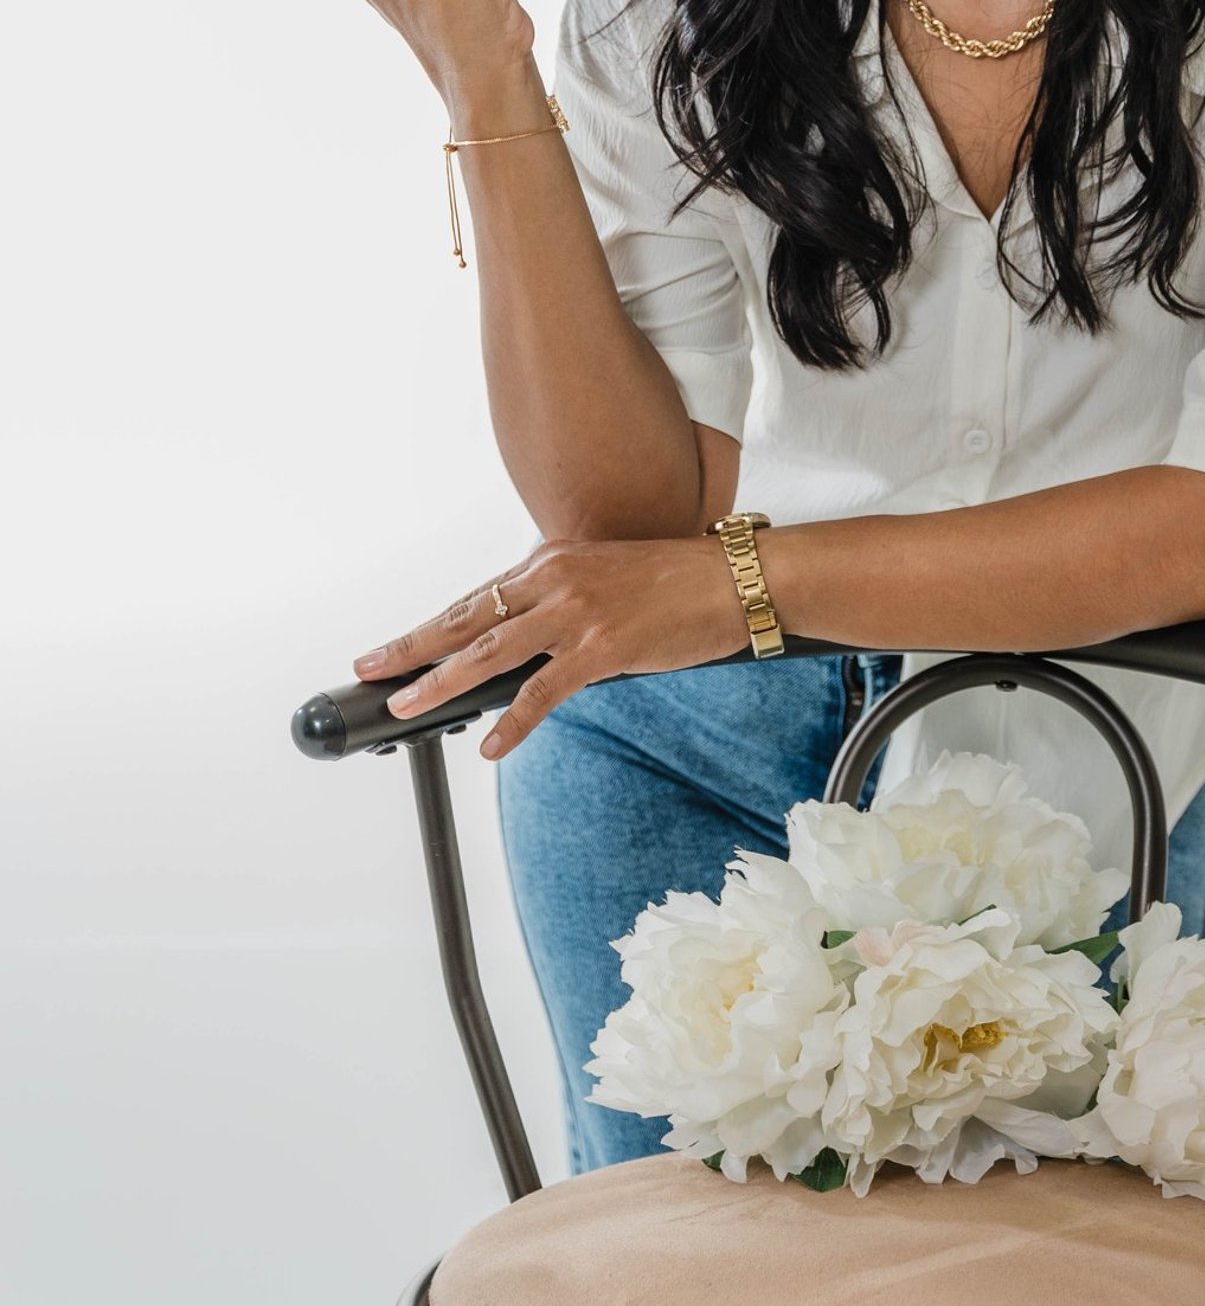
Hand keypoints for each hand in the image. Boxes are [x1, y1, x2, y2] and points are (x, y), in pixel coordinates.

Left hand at [351, 535, 748, 758]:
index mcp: (553, 560)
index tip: (394, 646)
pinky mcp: (603, 647)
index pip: (477, 598)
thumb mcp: (606, 577)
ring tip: (407, 705)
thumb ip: (562, 602)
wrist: (734, 578)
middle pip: (467, 618)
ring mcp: (577, 612)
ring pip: (490, 652)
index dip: (431, 626)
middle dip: (412, 646)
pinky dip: (513, 722)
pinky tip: (491, 745)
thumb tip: (527, 643)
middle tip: (369, 668)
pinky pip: (543, 692)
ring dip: (441, 681)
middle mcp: (555, 578)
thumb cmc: (678, 581)